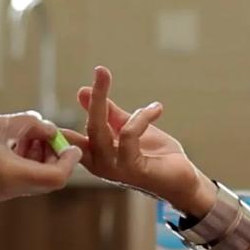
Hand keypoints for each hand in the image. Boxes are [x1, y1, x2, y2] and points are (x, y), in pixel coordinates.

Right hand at [0, 111, 81, 202]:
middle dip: (54, 156)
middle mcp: (7, 189)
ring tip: (29, 136)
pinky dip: (26, 162)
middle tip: (48, 135)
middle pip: (47, 180)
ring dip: (40, 158)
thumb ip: (30, 125)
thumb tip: (51, 129)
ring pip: (34, 180)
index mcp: (11, 175)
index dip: (69, 161)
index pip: (56, 177)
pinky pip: (19, 179)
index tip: (72, 145)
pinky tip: (15, 143)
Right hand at [64, 67, 217, 216]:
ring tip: (132, 91)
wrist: (183, 179)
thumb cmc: (155, 155)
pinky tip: (156, 109)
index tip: (79, 86)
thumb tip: (83, 91)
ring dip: (111, 103)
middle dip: (96, 96)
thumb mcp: (129, 127)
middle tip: (100, 70)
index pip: (70, 134)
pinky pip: (128, 135)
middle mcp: (99, 163)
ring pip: (100, 130)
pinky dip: (141, 117)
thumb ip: (108, 112)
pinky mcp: (131, 169)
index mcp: (95, 153)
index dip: (66, 114)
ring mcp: (113, 168)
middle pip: (89, 126)